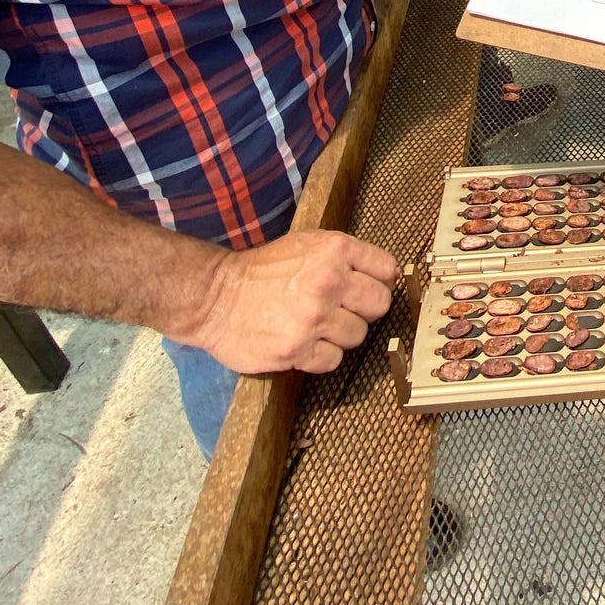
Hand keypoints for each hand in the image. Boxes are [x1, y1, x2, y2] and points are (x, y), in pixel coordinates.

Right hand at [188, 229, 398, 373]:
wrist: (215, 297)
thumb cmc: (262, 271)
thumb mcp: (306, 245)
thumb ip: (345, 257)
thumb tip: (389, 275)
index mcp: (333, 249)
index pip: (387, 270)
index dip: (378, 282)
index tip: (366, 289)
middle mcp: (328, 280)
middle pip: (380, 305)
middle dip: (364, 310)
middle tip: (340, 310)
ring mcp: (314, 316)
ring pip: (358, 335)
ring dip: (340, 335)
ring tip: (314, 325)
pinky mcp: (298, 348)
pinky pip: (333, 360)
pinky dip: (320, 356)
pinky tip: (303, 342)